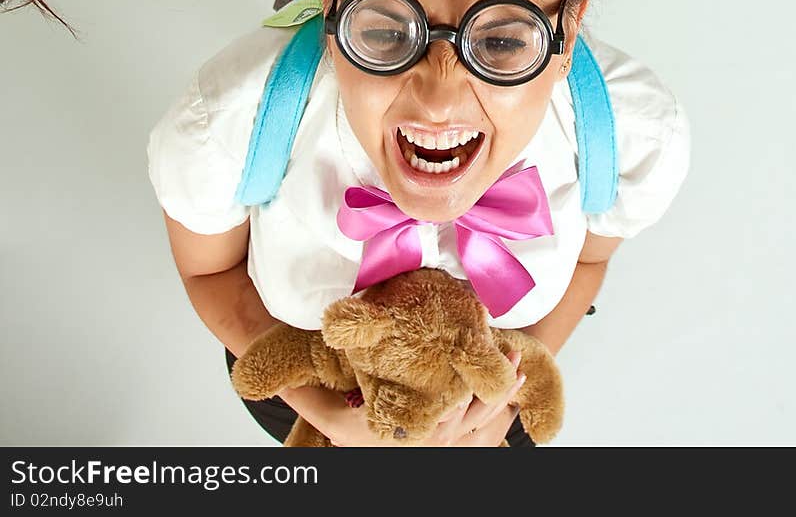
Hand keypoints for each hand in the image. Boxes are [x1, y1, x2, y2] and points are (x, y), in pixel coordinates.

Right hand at [284, 349, 525, 447]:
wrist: (367, 450)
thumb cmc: (352, 433)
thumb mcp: (327, 416)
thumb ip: (306, 394)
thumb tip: (271, 379)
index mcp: (403, 431)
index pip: (434, 412)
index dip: (454, 391)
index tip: (467, 361)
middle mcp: (431, 439)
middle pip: (465, 410)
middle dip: (484, 381)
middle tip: (504, 351)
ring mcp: (449, 440)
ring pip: (481, 415)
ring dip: (500, 389)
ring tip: (515, 361)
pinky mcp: (460, 436)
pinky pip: (488, 420)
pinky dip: (504, 400)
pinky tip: (517, 378)